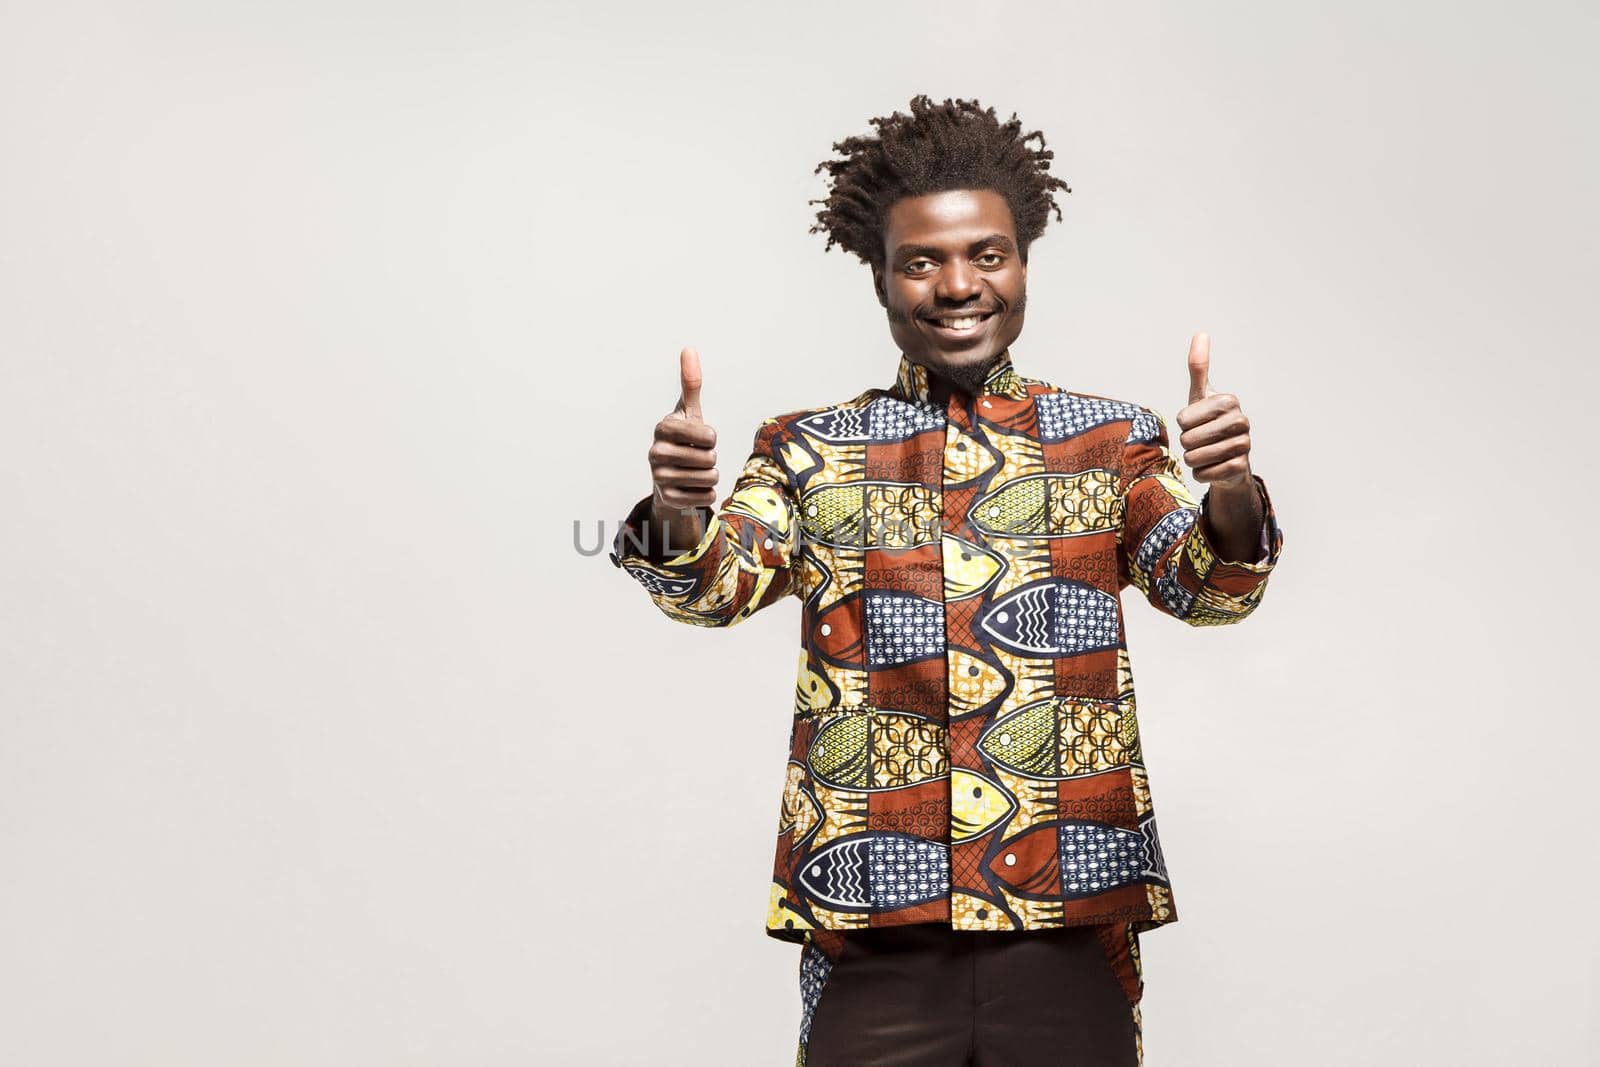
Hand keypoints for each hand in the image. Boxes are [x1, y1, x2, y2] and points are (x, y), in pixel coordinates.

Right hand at [648, 347, 719, 530]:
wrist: (670, 477)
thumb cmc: (684, 439)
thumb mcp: (689, 412)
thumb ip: (690, 383)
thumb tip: (689, 348)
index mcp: (663, 428)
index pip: (707, 435)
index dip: (711, 438)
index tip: (702, 437)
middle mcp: (655, 452)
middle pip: (709, 458)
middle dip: (711, 458)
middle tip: (698, 457)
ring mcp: (659, 477)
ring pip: (710, 478)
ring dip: (711, 476)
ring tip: (696, 472)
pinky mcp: (667, 500)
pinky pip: (706, 497)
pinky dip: (707, 494)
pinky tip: (692, 488)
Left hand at [1175, 331, 1252, 491]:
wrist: (1227, 459)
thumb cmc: (1209, 423)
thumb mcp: (1201, 396)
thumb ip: (1199, 367)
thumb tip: (1201, 333)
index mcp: (1229, 401)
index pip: (1183, 418)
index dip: (1183, 424)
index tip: (1195, 422)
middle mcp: (1241, 420)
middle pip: (1188, 439)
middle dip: (1186, 444)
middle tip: (1199, 441)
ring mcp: (1244, 445)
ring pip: (1194, 457)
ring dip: (1192, 459)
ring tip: (1204, 453)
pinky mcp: (1240, 467)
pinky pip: (1204, 473)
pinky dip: (1201, 474)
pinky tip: (1212, 467)